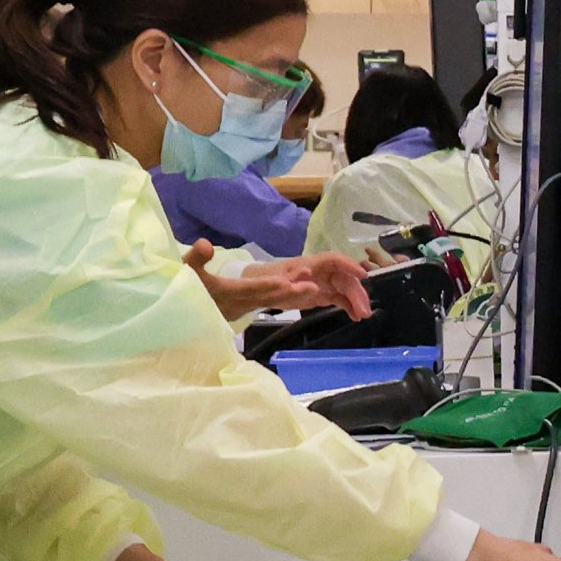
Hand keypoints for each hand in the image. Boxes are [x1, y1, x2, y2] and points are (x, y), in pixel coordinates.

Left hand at [189, 242, 374, 322]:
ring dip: (352, 299)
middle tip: (364, 311)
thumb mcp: (196, 272)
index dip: (346, 266)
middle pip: (336, 276)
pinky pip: (331, 298)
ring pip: (337, 287)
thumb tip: (202, 245)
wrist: (214, 295)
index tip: (363, 278)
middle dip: (353, 290)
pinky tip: (354, 315)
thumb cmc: (211, 285)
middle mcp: (302, 272)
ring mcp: (305, 284)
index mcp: (287, 267)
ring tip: (363, 316)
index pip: (325, 260)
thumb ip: (198, 259)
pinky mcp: (304, 296)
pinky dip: (344, 304)